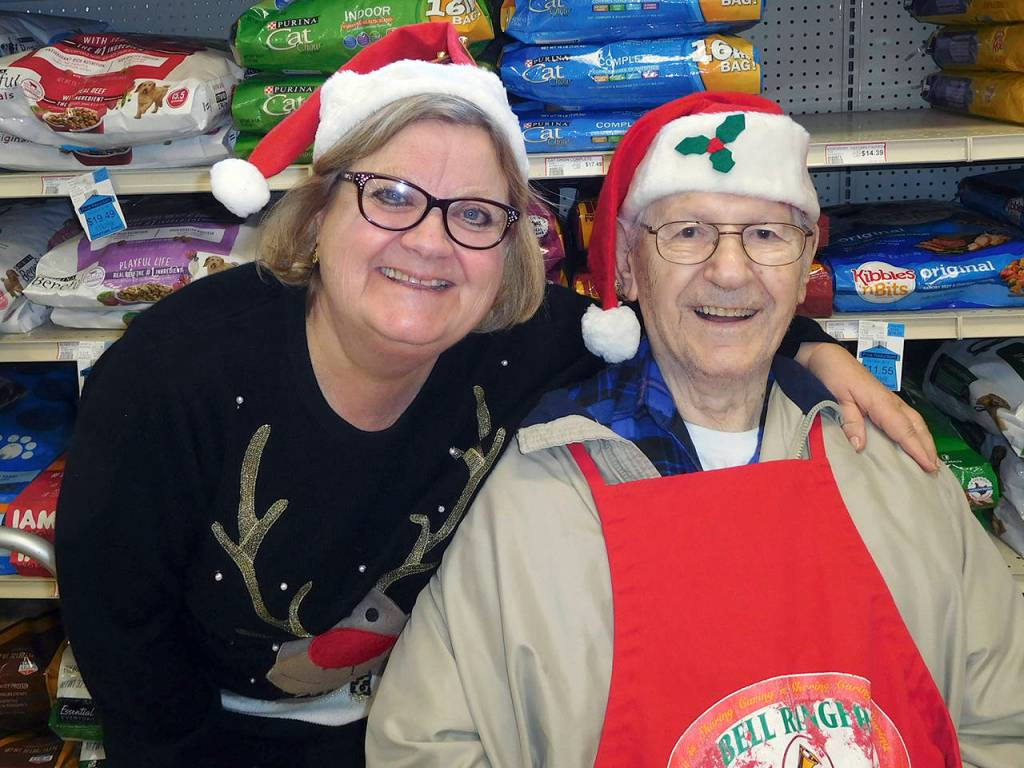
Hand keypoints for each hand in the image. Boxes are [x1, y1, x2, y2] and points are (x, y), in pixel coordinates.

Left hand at [797, 342, 938, 471]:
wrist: (830, 357)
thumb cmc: (835, 375)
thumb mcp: (838, 399)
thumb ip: (850, 421)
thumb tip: (859, 446)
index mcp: (881, 402)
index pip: (903, 429)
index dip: (917, 448)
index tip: (928, 465)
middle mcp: (891, 402)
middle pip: (916, 426)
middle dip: (927, 447)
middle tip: (935, 469)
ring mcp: (891, 400)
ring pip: (915, 421)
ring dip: (925, 440)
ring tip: (931, 459)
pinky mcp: (887, 400)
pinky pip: (908, 417)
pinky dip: (916, 431)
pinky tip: (916, 440)